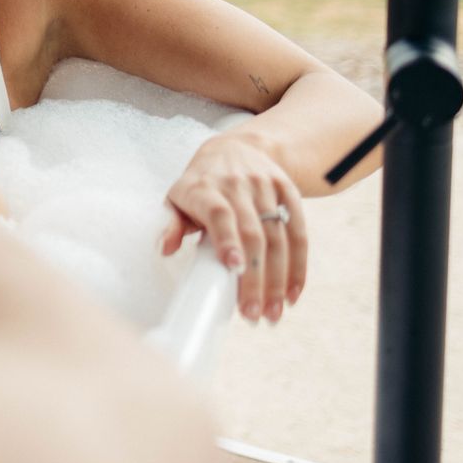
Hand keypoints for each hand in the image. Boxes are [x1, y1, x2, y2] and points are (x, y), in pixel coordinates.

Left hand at [159, 134, 306, 323]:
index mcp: (204, 188)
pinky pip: (298, 232)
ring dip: (278, 280)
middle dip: (255, 277)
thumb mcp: (178, 198)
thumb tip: (164, 248)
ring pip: (278, 237)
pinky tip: (292, 294)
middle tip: (252, 314)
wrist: (235, 149)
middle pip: (252, 234)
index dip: (228, 240)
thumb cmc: (200, 185)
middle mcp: (237, 185)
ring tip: (272, 313)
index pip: (219, 214)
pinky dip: (298, 266)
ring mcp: (265, 187)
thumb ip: (171, 224)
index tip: (234, 268)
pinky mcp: (288, 192)